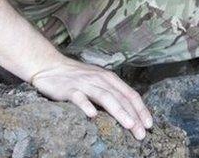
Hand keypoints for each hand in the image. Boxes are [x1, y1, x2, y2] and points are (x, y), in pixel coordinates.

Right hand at [30, 57, 152, 139]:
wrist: (49, 66)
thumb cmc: (77, 77)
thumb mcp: (98, 82)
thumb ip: (112, 93)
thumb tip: (130, 112)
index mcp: (109, 78)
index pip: (130, 94)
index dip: (141, 109)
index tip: (149, 125)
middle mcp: (100, 79)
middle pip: (121, 98)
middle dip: (134, 116)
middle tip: (142, 133)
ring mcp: (85, 84)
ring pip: (105, 97)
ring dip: (119, 111)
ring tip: (129, 125)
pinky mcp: (69, 89)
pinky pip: (79, 98)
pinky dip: (86, 105)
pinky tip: (92, 115)